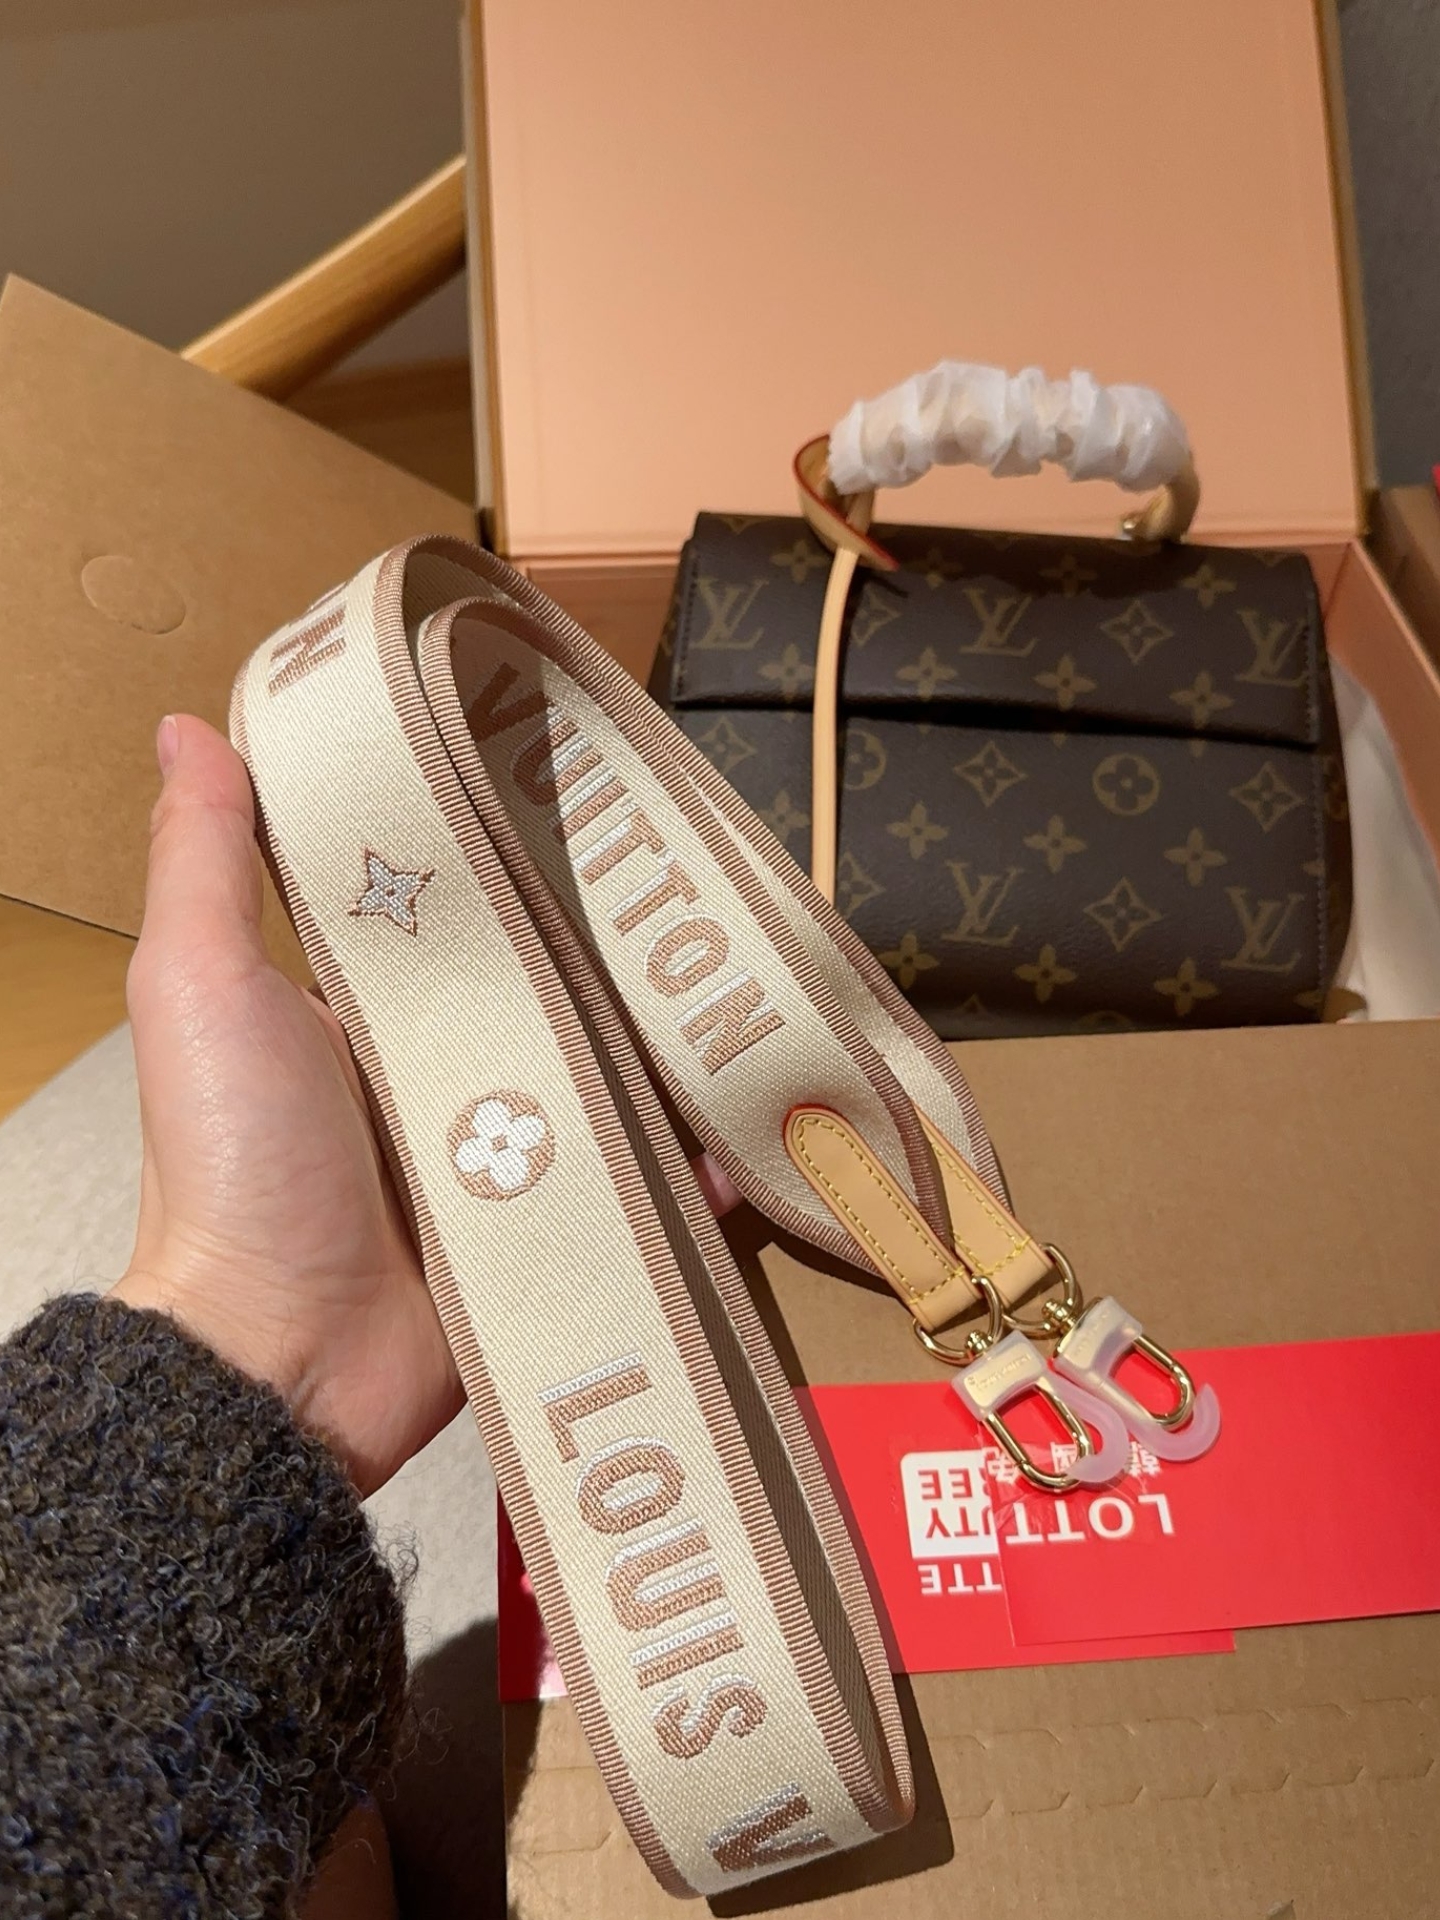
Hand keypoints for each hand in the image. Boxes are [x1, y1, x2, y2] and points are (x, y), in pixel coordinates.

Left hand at [114, 717, 742, 1496]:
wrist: (278, 1359)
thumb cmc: (229, 1161)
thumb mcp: (201, 987)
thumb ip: (204, 860)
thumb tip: (186, 722)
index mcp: (366, 1001)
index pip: (450, 897)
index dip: (501, 838)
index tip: (569, 774)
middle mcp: (439, 1062)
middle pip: (546, 981)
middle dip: (617, 944)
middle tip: (695, 894)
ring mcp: (502, 1146)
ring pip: (606, 1073)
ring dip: (668, 1047)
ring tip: (747, 1000)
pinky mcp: (549, 1222)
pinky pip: (639, 1178)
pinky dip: (690, 1162)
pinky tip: (746, 1127)